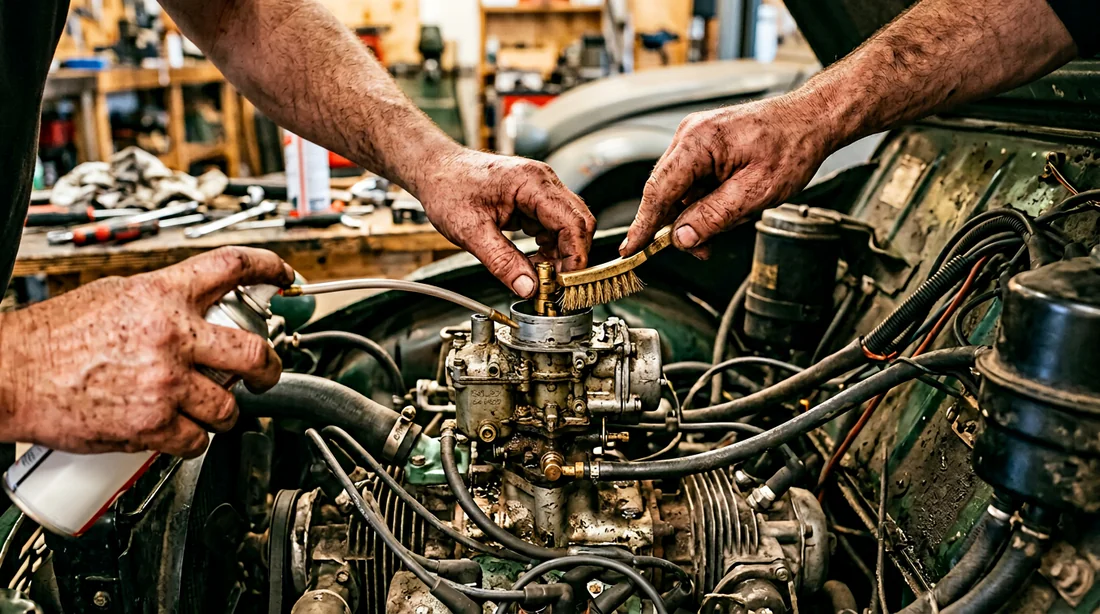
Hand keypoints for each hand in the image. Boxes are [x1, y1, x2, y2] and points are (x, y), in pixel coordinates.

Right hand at [0, 247, 294, 457]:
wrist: (9, 374)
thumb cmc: (50, 338)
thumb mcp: (114, 296)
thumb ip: (161, 302)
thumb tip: (196, 310)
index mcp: (163, 295)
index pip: (233, 267)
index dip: (269, 268)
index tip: (284, 276)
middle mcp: (173, 336)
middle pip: (254, 351)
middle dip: (270, 367)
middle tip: (267, 372)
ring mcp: (167, 383)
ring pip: (230, 406)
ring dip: (226, 412)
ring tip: (210, 410)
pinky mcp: (154, 424)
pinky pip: (198, 441)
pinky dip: (195, 442)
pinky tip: (182, 433)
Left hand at [416, 149, 595, 297]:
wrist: (434, 170)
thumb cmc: (448, 188)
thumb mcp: (470, 231)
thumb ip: (501, 261)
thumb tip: (527, 287)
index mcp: (531, 182)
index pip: (572, 222)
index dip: (574, 257)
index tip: (565, 283)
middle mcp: (542, 181)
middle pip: (578, 223)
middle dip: (571, 257)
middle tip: (553, 284)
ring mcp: (540, 189)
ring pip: (568, 227)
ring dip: (559, 254)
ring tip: (537, 275)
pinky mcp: (533, 200)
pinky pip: (553, 226)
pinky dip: (548, 248)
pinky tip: (532, 262)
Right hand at [621, 96, 834, 258]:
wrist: (813, 119)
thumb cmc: (792, 146)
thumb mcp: (755, 192)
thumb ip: (714, 216)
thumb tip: (682, 237)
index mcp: (698, 142)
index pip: (657, 191)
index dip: (643, 225)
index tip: (631, 249)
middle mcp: (690, 135)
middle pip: (665, 192)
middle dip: (681, 224)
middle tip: (703, 249)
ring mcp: (696, 138)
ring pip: (680, 190)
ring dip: (698, 213)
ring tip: (733, 219)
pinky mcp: (705, 145)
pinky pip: (693, 181)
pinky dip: (705, 200)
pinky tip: (730, 205)